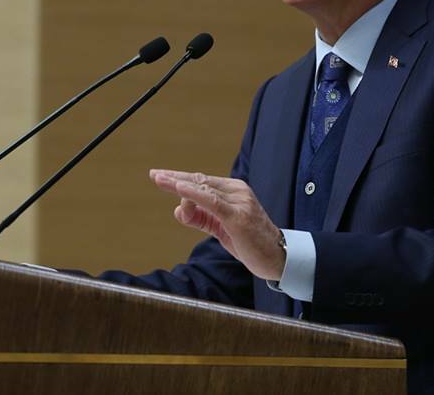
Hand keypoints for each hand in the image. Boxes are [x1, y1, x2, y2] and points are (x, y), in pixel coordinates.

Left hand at [149, 169, 285, 280]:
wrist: (278, 258)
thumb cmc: (250, 243)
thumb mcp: (221, 228)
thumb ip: (201, 218)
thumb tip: (178, 210)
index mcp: (234, 191)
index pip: (202, 181)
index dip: (179, 177)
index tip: (160, 176)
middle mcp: (237, 191)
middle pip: (200, 180)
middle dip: (175, 178)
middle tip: (155, 175)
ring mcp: (239, 202)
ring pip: (203, 188)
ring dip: (179, 185)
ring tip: (161, 181)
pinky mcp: (238, 216)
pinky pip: (212, 201)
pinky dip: (194, 194)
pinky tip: (180, 189)